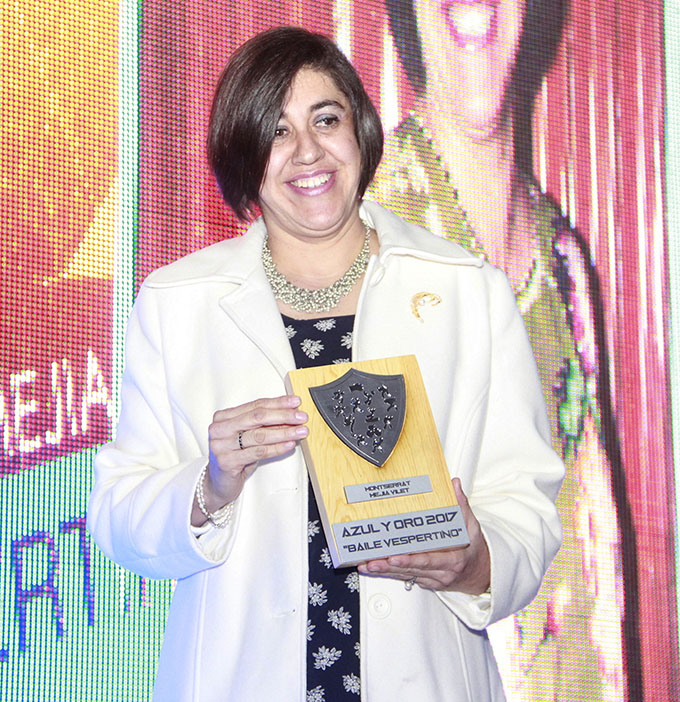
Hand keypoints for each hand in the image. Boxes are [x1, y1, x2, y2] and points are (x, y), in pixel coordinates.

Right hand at [194, 395, 307, 521]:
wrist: (219, 483)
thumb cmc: (236, 456)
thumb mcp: (248, 436)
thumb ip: (264, 425)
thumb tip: (291, 415)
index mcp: (224, 417)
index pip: (255, 405)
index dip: (278, 403)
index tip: (295, 402)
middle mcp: (219, 428)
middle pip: (257, 417)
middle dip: (283, 416)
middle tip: (301, 417)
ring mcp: (221, 445)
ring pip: (259, 435)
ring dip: (284, 432)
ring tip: (300, 431)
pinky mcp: (227, 462)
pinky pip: (258, 452)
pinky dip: (276, 448)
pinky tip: (289, 445)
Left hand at [357, 478, 489, 593]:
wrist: (480, 573)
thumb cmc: (474, 550)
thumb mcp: (472, 527)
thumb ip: (462, 505)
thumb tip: (454, 484)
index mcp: (453, 560)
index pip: (429, 561)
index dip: (411, 560)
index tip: (395, 557)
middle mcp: (441, 573)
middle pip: (412, 570)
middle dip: (390, 566)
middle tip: (374, 561)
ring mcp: (431, 579)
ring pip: (405, 575)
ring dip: (385, 571)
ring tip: (368, 564)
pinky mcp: (424, 581)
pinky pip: (404, 577)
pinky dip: (388, 573)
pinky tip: (373, 568)